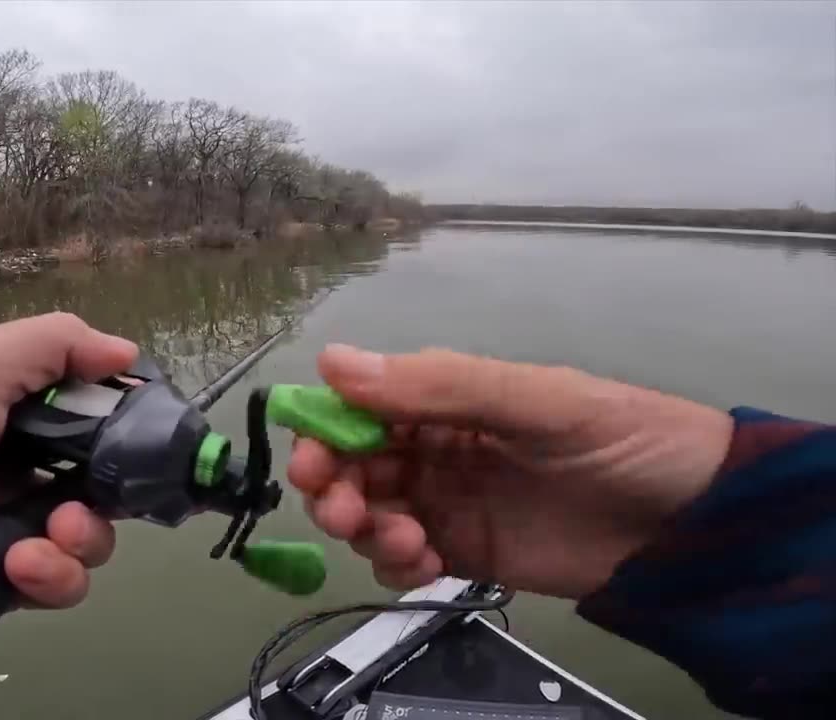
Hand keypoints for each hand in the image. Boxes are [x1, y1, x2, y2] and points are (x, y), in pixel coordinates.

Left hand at [0, 312, 137, 610]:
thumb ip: (48, 346)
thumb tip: (127, 350)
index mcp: (12, 410)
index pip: (93, 417)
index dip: (124, 429)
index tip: (146, 440)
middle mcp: (17, 467)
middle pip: (102, 483)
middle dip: (112, 494)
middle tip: (82, 501)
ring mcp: (6, 528)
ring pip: (87, 539)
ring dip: (83, 541)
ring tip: (44, 538)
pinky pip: (53, 586)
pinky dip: (50, 578)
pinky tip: (17, 566)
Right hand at [289, 345, 733, 598]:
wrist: (696, 524)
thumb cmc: (623, 438)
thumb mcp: (534, 400)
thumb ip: (437, 385)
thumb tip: (331, 361)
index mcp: (447, 396)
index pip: (361, 405)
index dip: (325, 429)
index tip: (311, 458)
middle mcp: (436, 445)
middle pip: (352, 464)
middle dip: (334, 487)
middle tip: (342, 509)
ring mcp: (448, 501)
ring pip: (369, 513)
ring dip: (365, 528)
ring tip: (405, 542)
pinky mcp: (465, 553)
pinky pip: (403, 559)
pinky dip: (395, 565)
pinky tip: (421, 563)